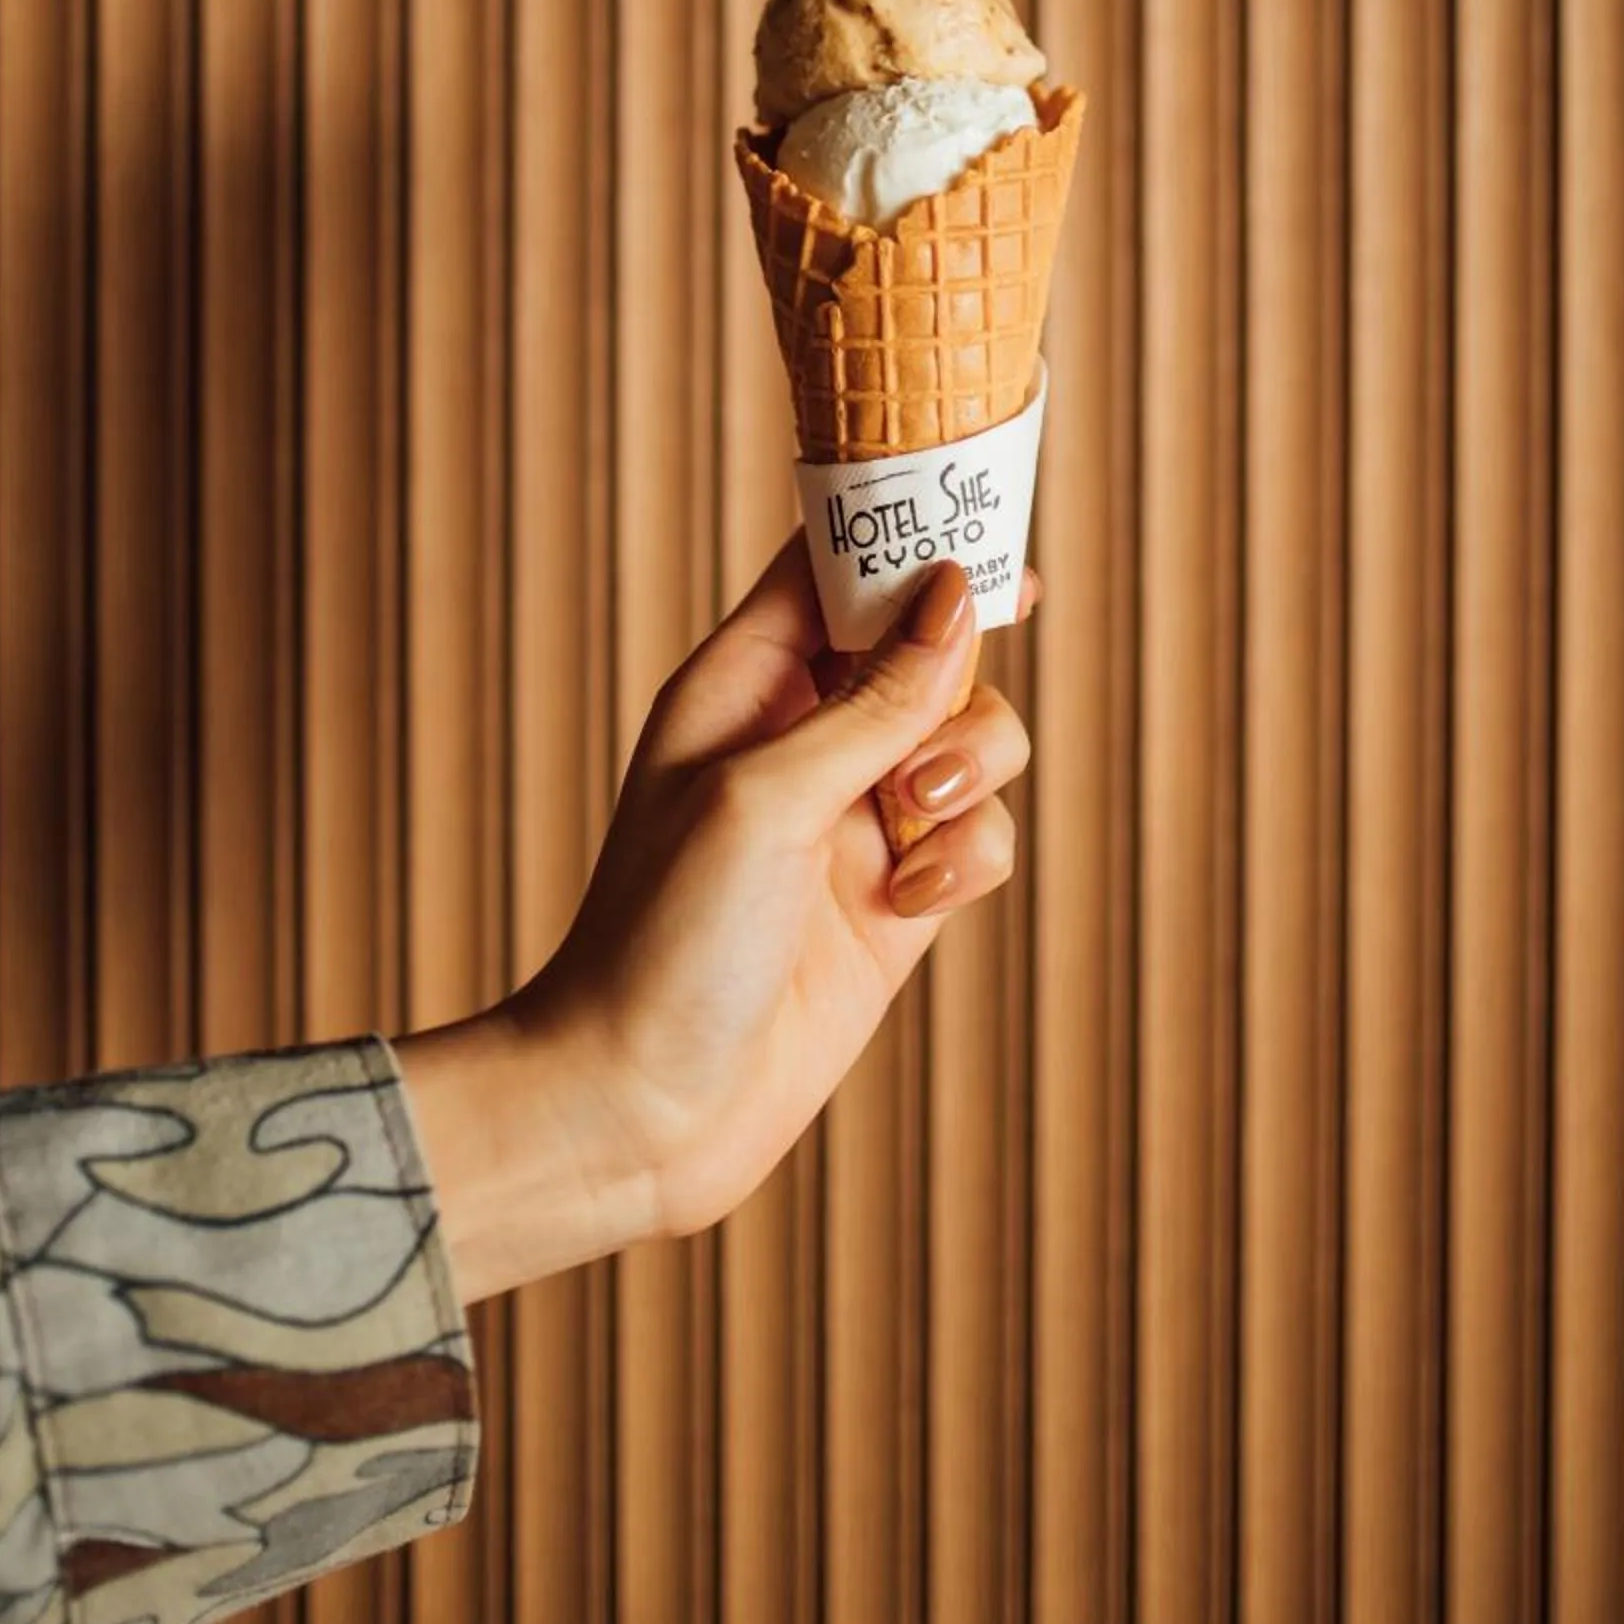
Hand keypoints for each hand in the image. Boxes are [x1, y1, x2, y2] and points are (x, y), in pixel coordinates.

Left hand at [398, 539, 1031, 1298]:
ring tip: (910, 823)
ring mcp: (858, 816)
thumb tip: (958, 596)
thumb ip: (873, 700)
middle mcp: (806, 735)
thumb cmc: (665, 937)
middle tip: (934, 722)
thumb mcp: (766, 795)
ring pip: (974, 737)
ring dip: (969, 768)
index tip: (981, 517)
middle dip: (955, 674)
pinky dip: (967, 858)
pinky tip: (908, 907)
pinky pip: (979, 834)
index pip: (833, 563)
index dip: (906, 530)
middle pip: (928, 643)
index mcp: (745, 680)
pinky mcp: (900, 896)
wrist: (643, 1106)